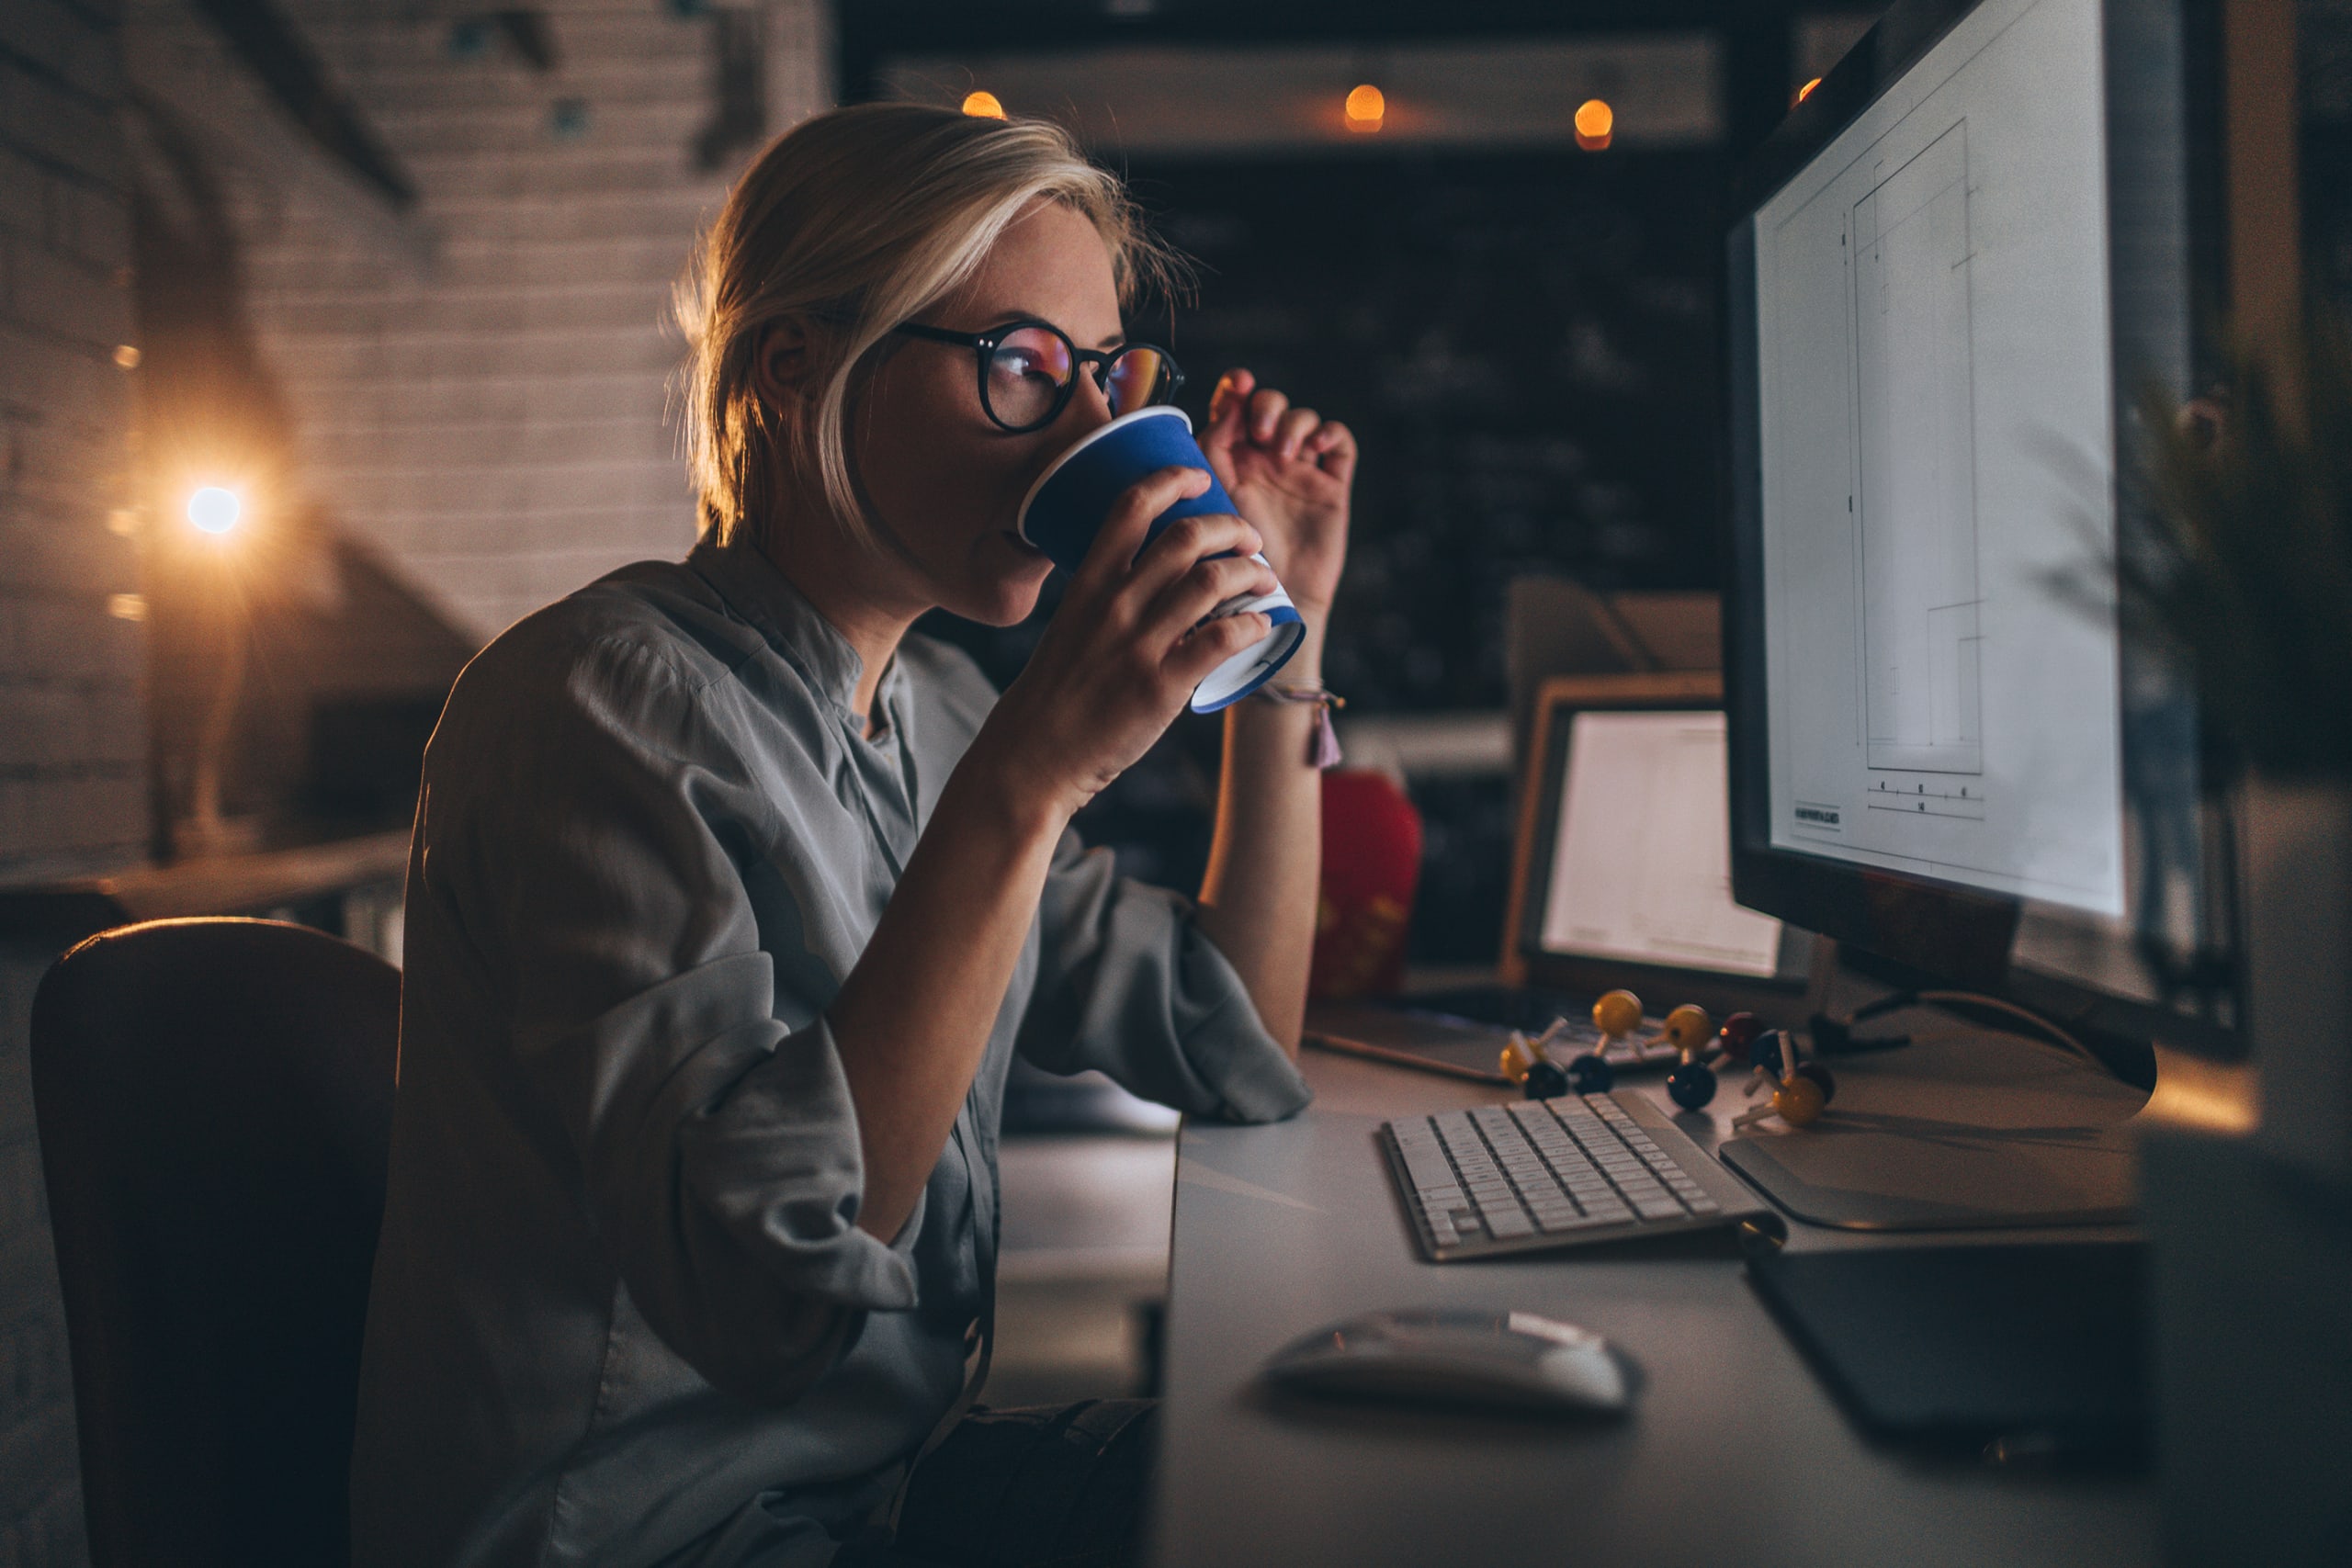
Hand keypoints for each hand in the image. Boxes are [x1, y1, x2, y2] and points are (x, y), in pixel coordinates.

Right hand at [975, 466, 1278, 820]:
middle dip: (1231, 526)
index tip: (1199, 478)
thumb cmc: (1057, 690)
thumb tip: (1162, 578)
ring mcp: (1139, 644)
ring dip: (1252, 572)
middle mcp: (1115, 604)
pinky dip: (1252, 625)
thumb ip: (1110, 596)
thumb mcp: (1072, 625)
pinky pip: (1222, 640)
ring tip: (1264, 578)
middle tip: (1249, 539)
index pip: (1132, 506)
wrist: (1035, 755)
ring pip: (1213, 581)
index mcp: (1089, 582)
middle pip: (1187, 535)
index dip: (1172, 478)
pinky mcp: (1161, 685)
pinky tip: (1261, 626)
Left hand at [1199, 369, 1354, 618]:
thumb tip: (1222, 409)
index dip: (1238, 388)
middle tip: (1259, 434)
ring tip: (1282, 453)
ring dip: (1293, 423)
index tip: (1238, 385)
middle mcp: (1264, 462)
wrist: (1267, 605)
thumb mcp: (1209, 502)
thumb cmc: (1228, 563)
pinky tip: (1315, 447)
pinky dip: (1329, 433)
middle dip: (1267, 406)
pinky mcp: (1331, 487)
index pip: (1236, 407)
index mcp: (1230, 461)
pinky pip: (1340, 443)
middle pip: (1271, 405)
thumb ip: (1209, 456)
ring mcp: (1300, 473)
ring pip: (1304, 418)